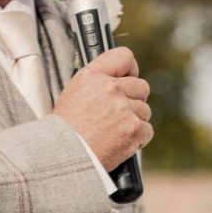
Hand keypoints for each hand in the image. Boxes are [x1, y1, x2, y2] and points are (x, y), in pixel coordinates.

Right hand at [53, 47, 152, 170]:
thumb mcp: (73, 94)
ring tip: (114, 131)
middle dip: (134, 99)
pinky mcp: (134, 129)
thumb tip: (118, 78)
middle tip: (119, 113)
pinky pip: (147, 129)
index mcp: (93, 76)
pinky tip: (120, 141)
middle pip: (141, 86)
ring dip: (134, 120)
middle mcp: (111, 89)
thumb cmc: (65, 130)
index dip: (130, 68)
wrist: (64, 156)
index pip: (124, 56)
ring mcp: (124, 109)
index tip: (129, 77)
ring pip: (145, 110)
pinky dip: (137, 138)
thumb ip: (97, 82)